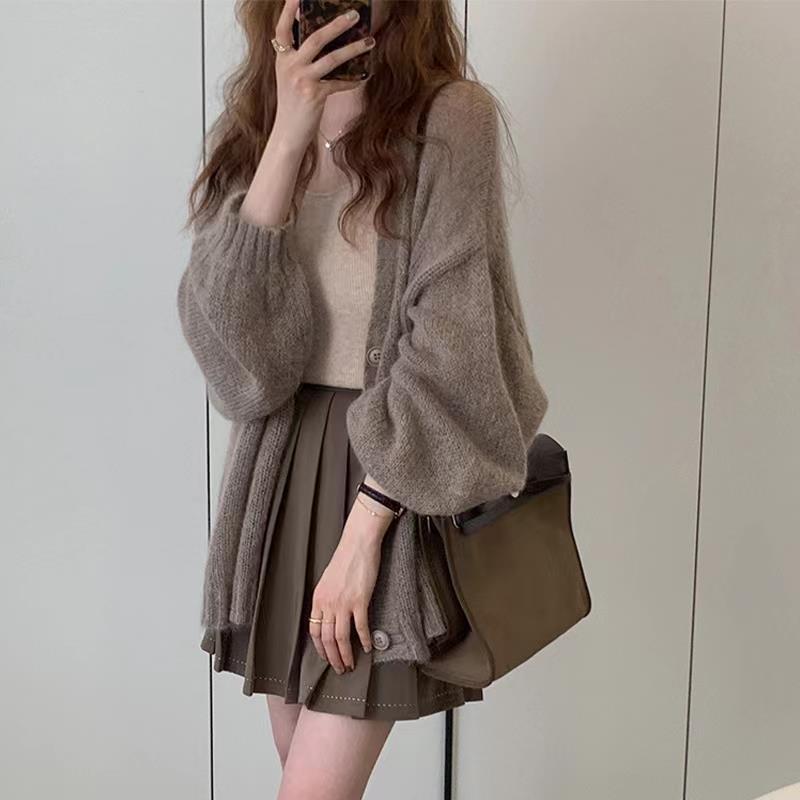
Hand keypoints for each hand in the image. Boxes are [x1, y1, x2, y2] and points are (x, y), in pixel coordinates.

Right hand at [270, 0, 375, 151]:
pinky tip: (363, 77)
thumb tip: (324, 41)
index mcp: (282, 58)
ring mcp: (302, 80)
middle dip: (337, 24)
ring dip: (354, 48)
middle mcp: (290, 66)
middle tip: (355, 15)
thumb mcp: (290, 77)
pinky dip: (353, 81)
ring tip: (370, 41)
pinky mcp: (315, 95)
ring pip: (332, 58)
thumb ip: (299, 59)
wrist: (288, 133)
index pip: (282, 28)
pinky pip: (339, 83)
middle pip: (315, 37)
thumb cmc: (292, 105)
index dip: (288, 10)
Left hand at [308, 497, 393, 673]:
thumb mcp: (328, 580)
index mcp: (318, 599)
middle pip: (327, 639)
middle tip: (340, 669)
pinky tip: (367, 648)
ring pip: (341, 638)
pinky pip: (360, 627)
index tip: (327, 658)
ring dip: (346, 655)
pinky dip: (363, 641)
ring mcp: (343, 603)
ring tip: (351, 664)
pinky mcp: (360, 601)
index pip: (314, 631)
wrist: (358, 544)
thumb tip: (331, 616)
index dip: (320, 649)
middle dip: (333, 658)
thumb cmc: (345, 559)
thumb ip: (327, 598)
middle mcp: (328, 603)